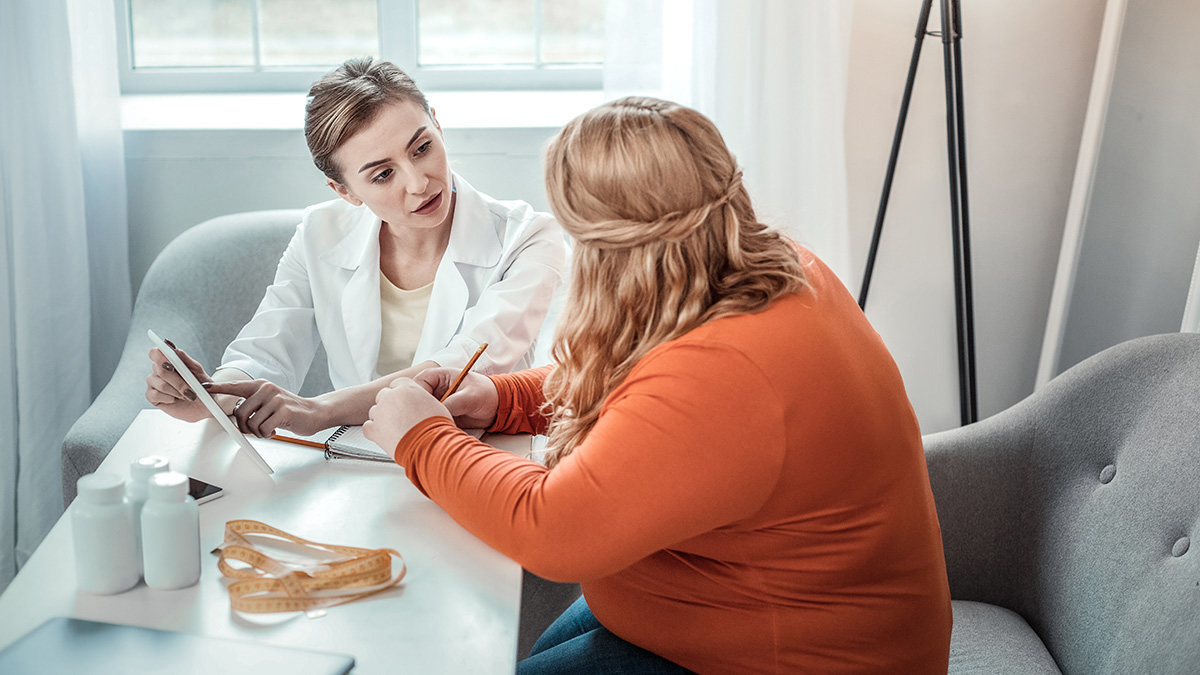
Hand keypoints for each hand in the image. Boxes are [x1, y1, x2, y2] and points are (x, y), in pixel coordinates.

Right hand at [145, 341, 210, 422]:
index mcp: (168, 360)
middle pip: (160, 370)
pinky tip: (175, 399)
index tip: (172, 366)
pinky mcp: (151, 396)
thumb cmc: (202, 385)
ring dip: (177, 392)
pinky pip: (155, 395)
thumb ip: (185, 359)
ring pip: (161, 385)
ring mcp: (153, 383)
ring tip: (187, 396)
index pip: (155, 353)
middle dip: (179, 382)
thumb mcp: (198, 371)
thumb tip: (173, 348)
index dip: (161, 358)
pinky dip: (169, 398)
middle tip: (191, 390)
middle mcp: (158, 370)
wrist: (205, 404)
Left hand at [205, 380, 327, 437]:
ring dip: (257, 432)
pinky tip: (274, 431)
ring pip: (251, 423)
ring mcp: (275, 399)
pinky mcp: (283, 411)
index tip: (205, 388)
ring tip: (267, 430)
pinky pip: (264, 429)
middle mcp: (267, 389)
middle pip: (240, 412)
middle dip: (244, 427)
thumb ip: (253, 403)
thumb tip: (236, 413)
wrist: (314, 412)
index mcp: (260, 385)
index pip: (235, 386)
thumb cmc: (289, 410)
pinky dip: (267, 435)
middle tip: (254, 430)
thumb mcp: (269, 401)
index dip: (219, 388)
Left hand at [364, 378, 451, 460]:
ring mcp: (380, 412)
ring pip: (375, 411)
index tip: (404, 402)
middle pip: (384, 396)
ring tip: (396, 429)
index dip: (401, 395)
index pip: (397, 384)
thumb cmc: (436, 427)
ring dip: (383, 418)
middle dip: (390, 406)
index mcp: (406, 387)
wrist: (431, 444)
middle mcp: (390, 396)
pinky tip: (386, 435)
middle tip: (400, 417)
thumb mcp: (435, 404)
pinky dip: (375, 431)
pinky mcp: (373, 429)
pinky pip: (368, 427)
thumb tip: (420, 403)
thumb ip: (421, 399)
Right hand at [412, 368, 498, 429]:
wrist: (498, 407)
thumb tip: (438, 412)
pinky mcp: (442, 415)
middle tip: (429, 419)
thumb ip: (453, 402)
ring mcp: (438, 402)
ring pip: (423, 411)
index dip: (419, 393)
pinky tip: (439, 431)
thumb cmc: (487, 394)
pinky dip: (432, 426)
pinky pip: (431, 421)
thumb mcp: (470, 397)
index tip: (424, 406)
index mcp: (441, 376)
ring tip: (436, 426)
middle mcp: (437, 389)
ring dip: (426, 419)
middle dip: (420, 408)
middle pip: (417, 397)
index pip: (420, 381)